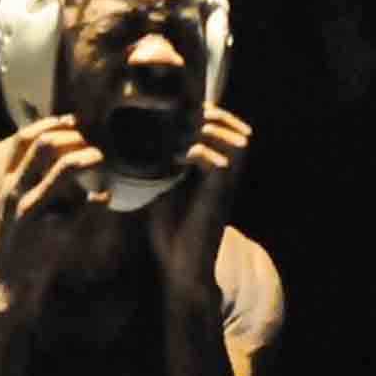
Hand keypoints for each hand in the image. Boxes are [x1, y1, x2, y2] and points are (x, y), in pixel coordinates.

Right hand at [0, 115, 107, 318]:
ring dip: (89, 157)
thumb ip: (25, 183)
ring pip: (64, 166)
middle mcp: (11, 192)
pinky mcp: (49, 232)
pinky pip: (85, 205)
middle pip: (44, 143)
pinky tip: (105, 199)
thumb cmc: (12, 249)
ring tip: (100, 161)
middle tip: (90, 146)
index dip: (52, 124)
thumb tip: (58, 155)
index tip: (74, 124)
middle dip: (73, 137)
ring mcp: (29, 211)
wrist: (3, 290)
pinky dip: (100, 198)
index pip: (23, 138)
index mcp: (1, 184)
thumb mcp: (8, 210)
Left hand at [145, 104, 253, 304]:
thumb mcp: (163, 190)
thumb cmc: (172, 233)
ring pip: (237, 141)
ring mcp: (227, 185)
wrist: (181, 266)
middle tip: (183, 121)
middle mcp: (228, 174)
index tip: (179, 109)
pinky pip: (221, 163)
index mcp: (217, 169)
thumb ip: (161, 165)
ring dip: (209, 134)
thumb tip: (137, 143)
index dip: (207, 113)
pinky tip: (180, 159)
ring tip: (183, 139)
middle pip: (236, 128)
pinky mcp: (220, 197)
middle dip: (210, 118)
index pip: (223, 127)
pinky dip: (200, 154)